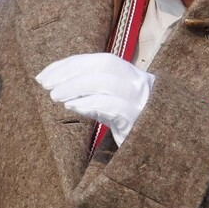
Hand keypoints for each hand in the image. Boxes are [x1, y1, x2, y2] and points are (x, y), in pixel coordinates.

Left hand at [35, 52, 153, 145]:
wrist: (165, 148)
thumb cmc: (133, 124)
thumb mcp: (112, 103)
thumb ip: (91, 93)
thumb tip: (59, 85)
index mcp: (130, 74)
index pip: (96, 60)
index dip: (68, 64)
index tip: (44, 74)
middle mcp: (138, 82)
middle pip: (101, 65)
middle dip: (68, 71)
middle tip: (45, 84)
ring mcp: (141, 99)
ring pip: (104, 82)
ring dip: (74, 86)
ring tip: (54, 96)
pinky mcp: (139, 119)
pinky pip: (112, 105)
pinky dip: (88, 103)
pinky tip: (72, 106)